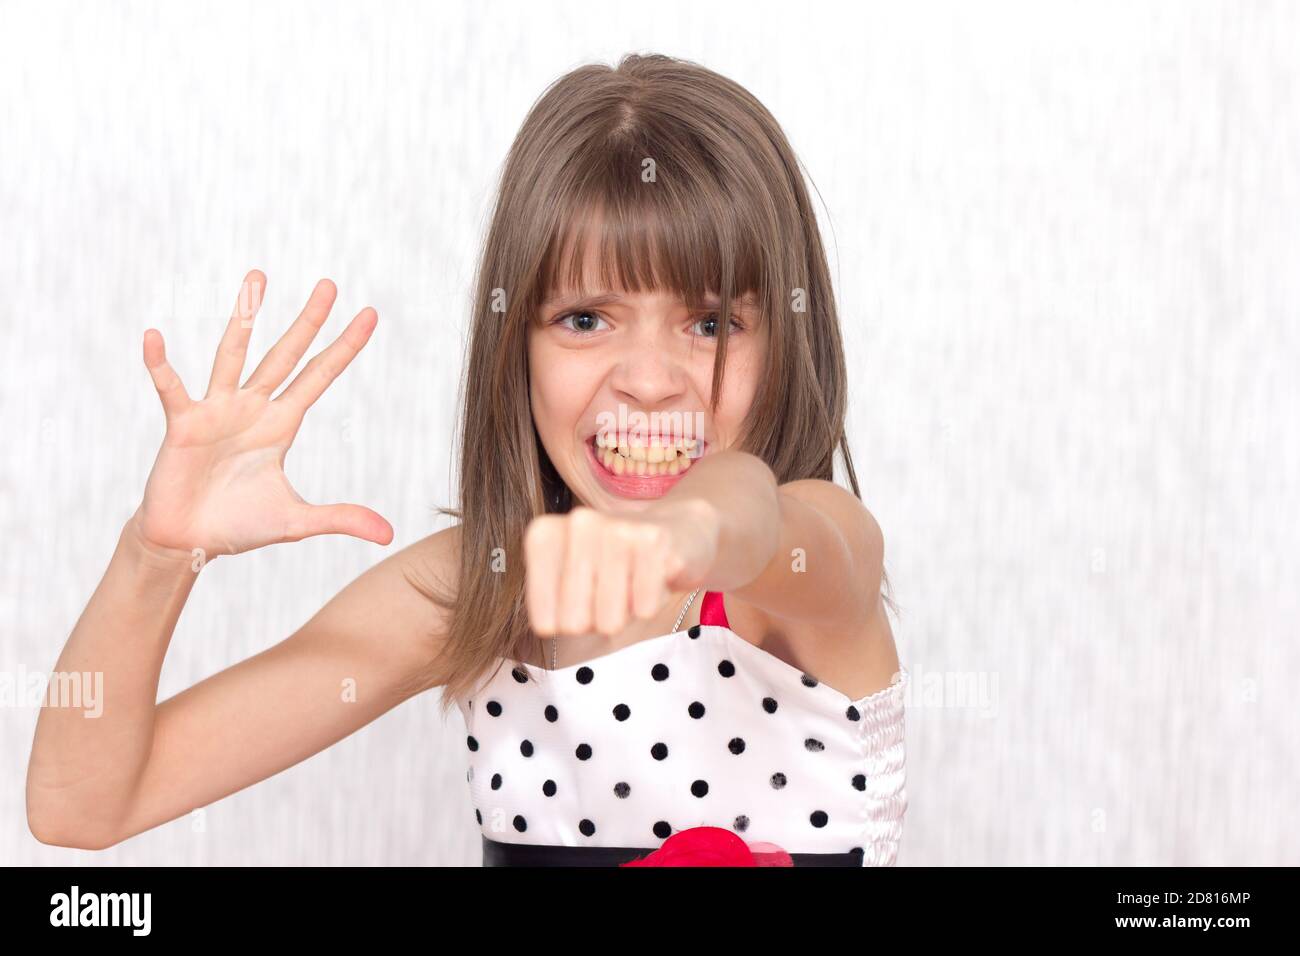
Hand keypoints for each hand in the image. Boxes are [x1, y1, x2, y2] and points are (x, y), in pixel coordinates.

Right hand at [132, 269, 392, 561]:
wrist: (188, 543)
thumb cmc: (239, 525)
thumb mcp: (297, 521)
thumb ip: (341, 518)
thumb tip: (388, 534)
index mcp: (281, 424)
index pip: (320, 377)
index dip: (344, 348)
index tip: (369, 314)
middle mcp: (252, 408)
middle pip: (286, 355)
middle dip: (309, 321)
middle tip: (330, 284)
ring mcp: (216, 411)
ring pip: (233, 354)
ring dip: (245, 317)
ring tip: (258, 278)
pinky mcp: (182, 425)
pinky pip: (171, 388)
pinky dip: (160, 364)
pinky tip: (154, 337)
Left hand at [523, 499, 719, 636]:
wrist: (680, 530)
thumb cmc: (616, 563)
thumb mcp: (571, 581)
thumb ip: (552, 605)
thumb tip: (553, 625)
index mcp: (545, 534)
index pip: (543, 621)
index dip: (567, 624)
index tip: (580, 599)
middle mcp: (577, 524)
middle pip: (574, 623)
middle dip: (596, 620)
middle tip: (610, 592)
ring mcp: (616, 529)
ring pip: (609, 620)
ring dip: (625, 612)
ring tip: (632, 582)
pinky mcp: (654, 541)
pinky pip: (645, 609)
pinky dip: (652, 603)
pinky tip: (654, 577)